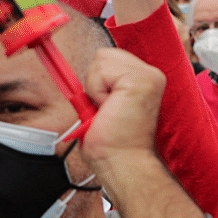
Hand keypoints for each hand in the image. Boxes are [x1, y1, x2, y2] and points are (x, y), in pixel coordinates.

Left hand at [80, 48, 166, 162]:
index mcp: (145, 80)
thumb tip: (66, 73)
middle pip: (105, 54)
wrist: (123, 162)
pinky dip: (98, 90)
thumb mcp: (103, 104)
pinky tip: (111, 108)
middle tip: (108, 110)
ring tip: (110, 110)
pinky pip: (102, 70)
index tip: (105, 103)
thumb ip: (101, 85)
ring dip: (96, 88)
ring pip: (102, 58)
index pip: (110, 58)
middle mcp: (151, 74)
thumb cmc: (113, 143)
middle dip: (96, 82)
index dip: (99, 79)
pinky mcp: (141, 80)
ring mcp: (149, 75)